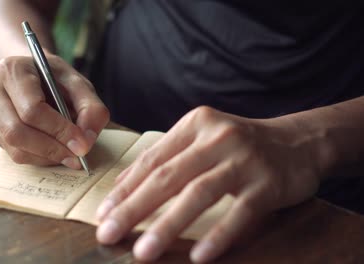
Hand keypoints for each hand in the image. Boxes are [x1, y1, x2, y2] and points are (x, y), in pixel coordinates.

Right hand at [0, 54, 108, 166]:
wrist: (33, 74)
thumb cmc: (56, 78)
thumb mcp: (79, 84)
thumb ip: (90, 109)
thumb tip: (85, 143)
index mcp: (12, 70)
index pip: (31, 109)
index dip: (58, 130)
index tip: (81, 143)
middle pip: (16, 131)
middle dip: (51, 148)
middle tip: (77, 156)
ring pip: (14, 148)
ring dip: (46, 157)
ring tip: (70, 155)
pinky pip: (14, 154)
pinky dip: (39, 158)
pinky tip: (56, 151)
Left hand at [95, 106, 322, 261]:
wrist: (299, 142)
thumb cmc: (239, 145)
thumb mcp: (201, 139)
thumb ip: (164, 158)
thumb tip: (121, 186)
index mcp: (195, 124)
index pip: (151, 160)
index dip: (124, 189)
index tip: (102, 215)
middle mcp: (217, 137)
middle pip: (167, 176)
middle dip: (133, 208)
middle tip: (108, 234)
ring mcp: (244, 159)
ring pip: (198, 193)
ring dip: (168, 225)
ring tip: (144, 252)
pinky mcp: (268, 183)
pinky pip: (239, 213)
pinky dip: (218, 235)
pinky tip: (198, 256)